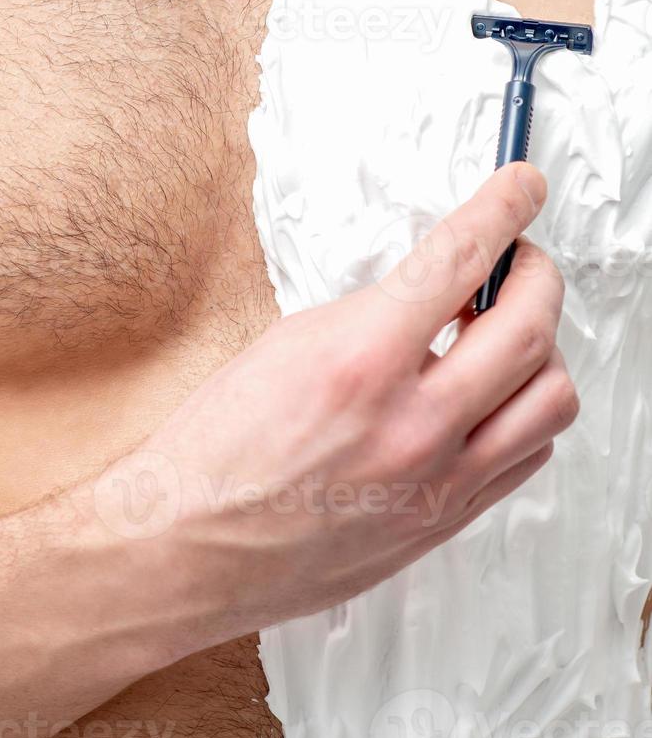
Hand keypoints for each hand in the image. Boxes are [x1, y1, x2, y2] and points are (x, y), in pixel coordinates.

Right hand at [0, 162, 577, 737]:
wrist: (186, 549)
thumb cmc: (216, 452)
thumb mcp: (288, 345)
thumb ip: (376, 314)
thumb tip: (438, 291)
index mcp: (359, 361)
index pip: (459, 259)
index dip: (503, 208)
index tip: (522, 188)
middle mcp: (410, 424)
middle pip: (530, 326)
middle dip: (537, 273)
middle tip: (518, 261)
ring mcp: (436, 481)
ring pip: (551, 398)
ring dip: (539, 349)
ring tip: (502, 335)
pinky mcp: (442, 521)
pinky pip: (528, 454)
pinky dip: (523, 411)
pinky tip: (489, 397)